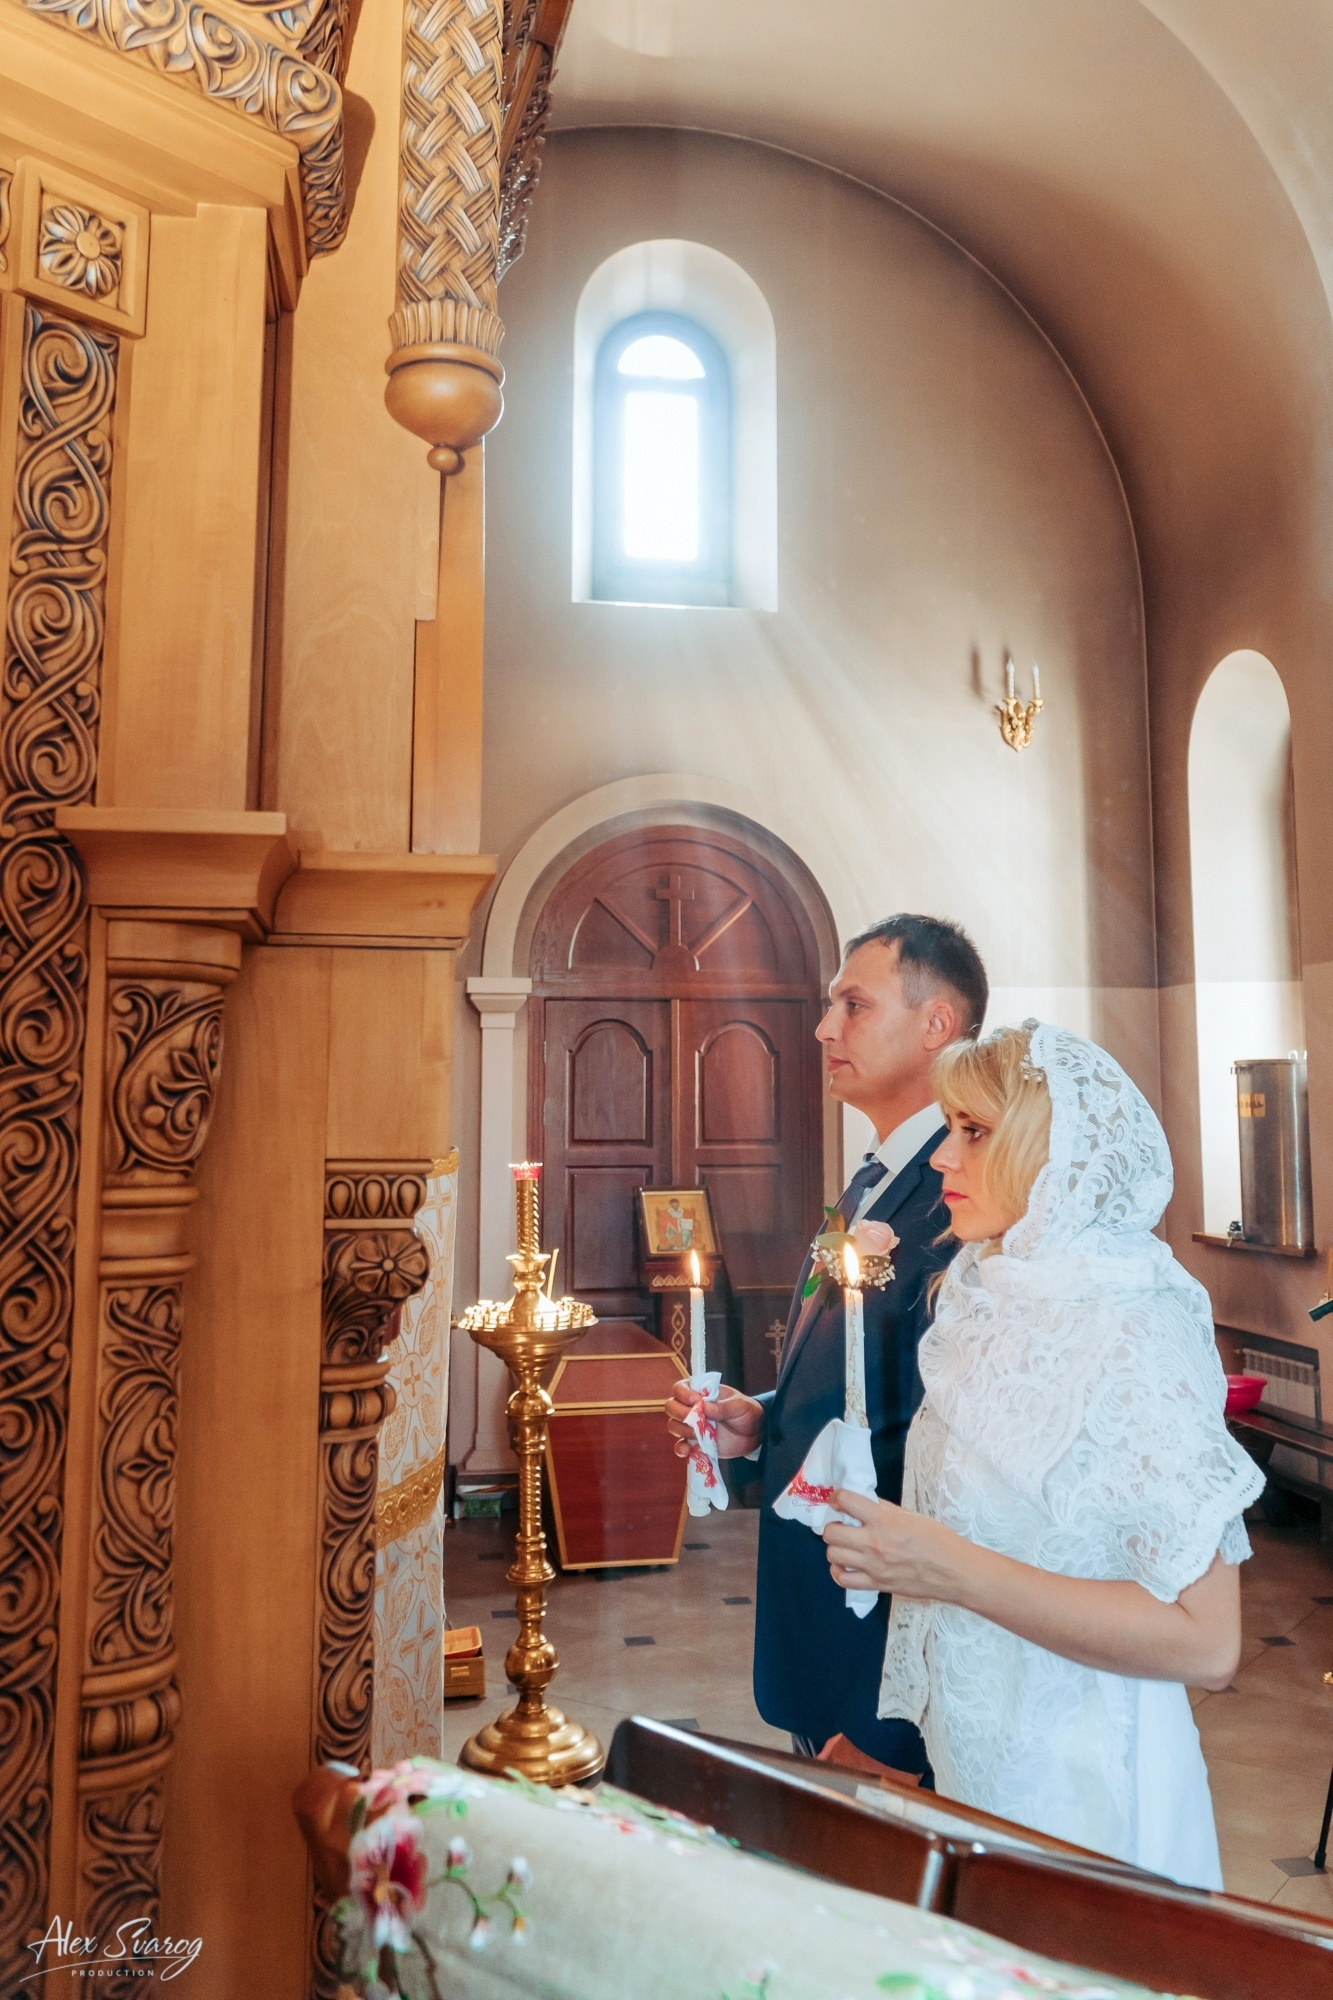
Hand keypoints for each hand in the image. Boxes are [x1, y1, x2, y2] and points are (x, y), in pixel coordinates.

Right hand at [665, 1382, 762, 1459]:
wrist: (756, 1434)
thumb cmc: (747, 1413)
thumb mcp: (741, 1406)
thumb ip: (723, 1407)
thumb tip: (704, 1407)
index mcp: (702, 1393)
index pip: (680, 1388)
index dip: (683, 1393)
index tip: (696, 1401)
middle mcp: (693, 1408)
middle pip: (671, 1406)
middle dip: (679, 1412)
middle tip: (694, 1419)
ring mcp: (693, 1426)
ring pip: (673, 1425)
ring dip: (682, 1430)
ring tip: (699, 1434)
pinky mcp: (696, 1442)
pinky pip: (680, 1446)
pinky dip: (680, 1449)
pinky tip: (688, 1450)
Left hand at [822, 1489, 969, 1598]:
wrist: (953, 1571)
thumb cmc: (937, 1540)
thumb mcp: (910, 1515)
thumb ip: (883, 1509)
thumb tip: (863, 1503)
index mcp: (884, 1520)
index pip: (845, 1501)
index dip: (836, 1498)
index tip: (838, 1500)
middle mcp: (874, 1542)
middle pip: (831, 1532)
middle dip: (833, 1525)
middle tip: (842, 1525)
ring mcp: (873, 1566)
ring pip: (833, 1555)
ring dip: (836, 1548)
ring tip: (846, 1545)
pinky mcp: (876, 1585)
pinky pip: (843, 1580)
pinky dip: (839, 1571)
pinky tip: (846, 1565)